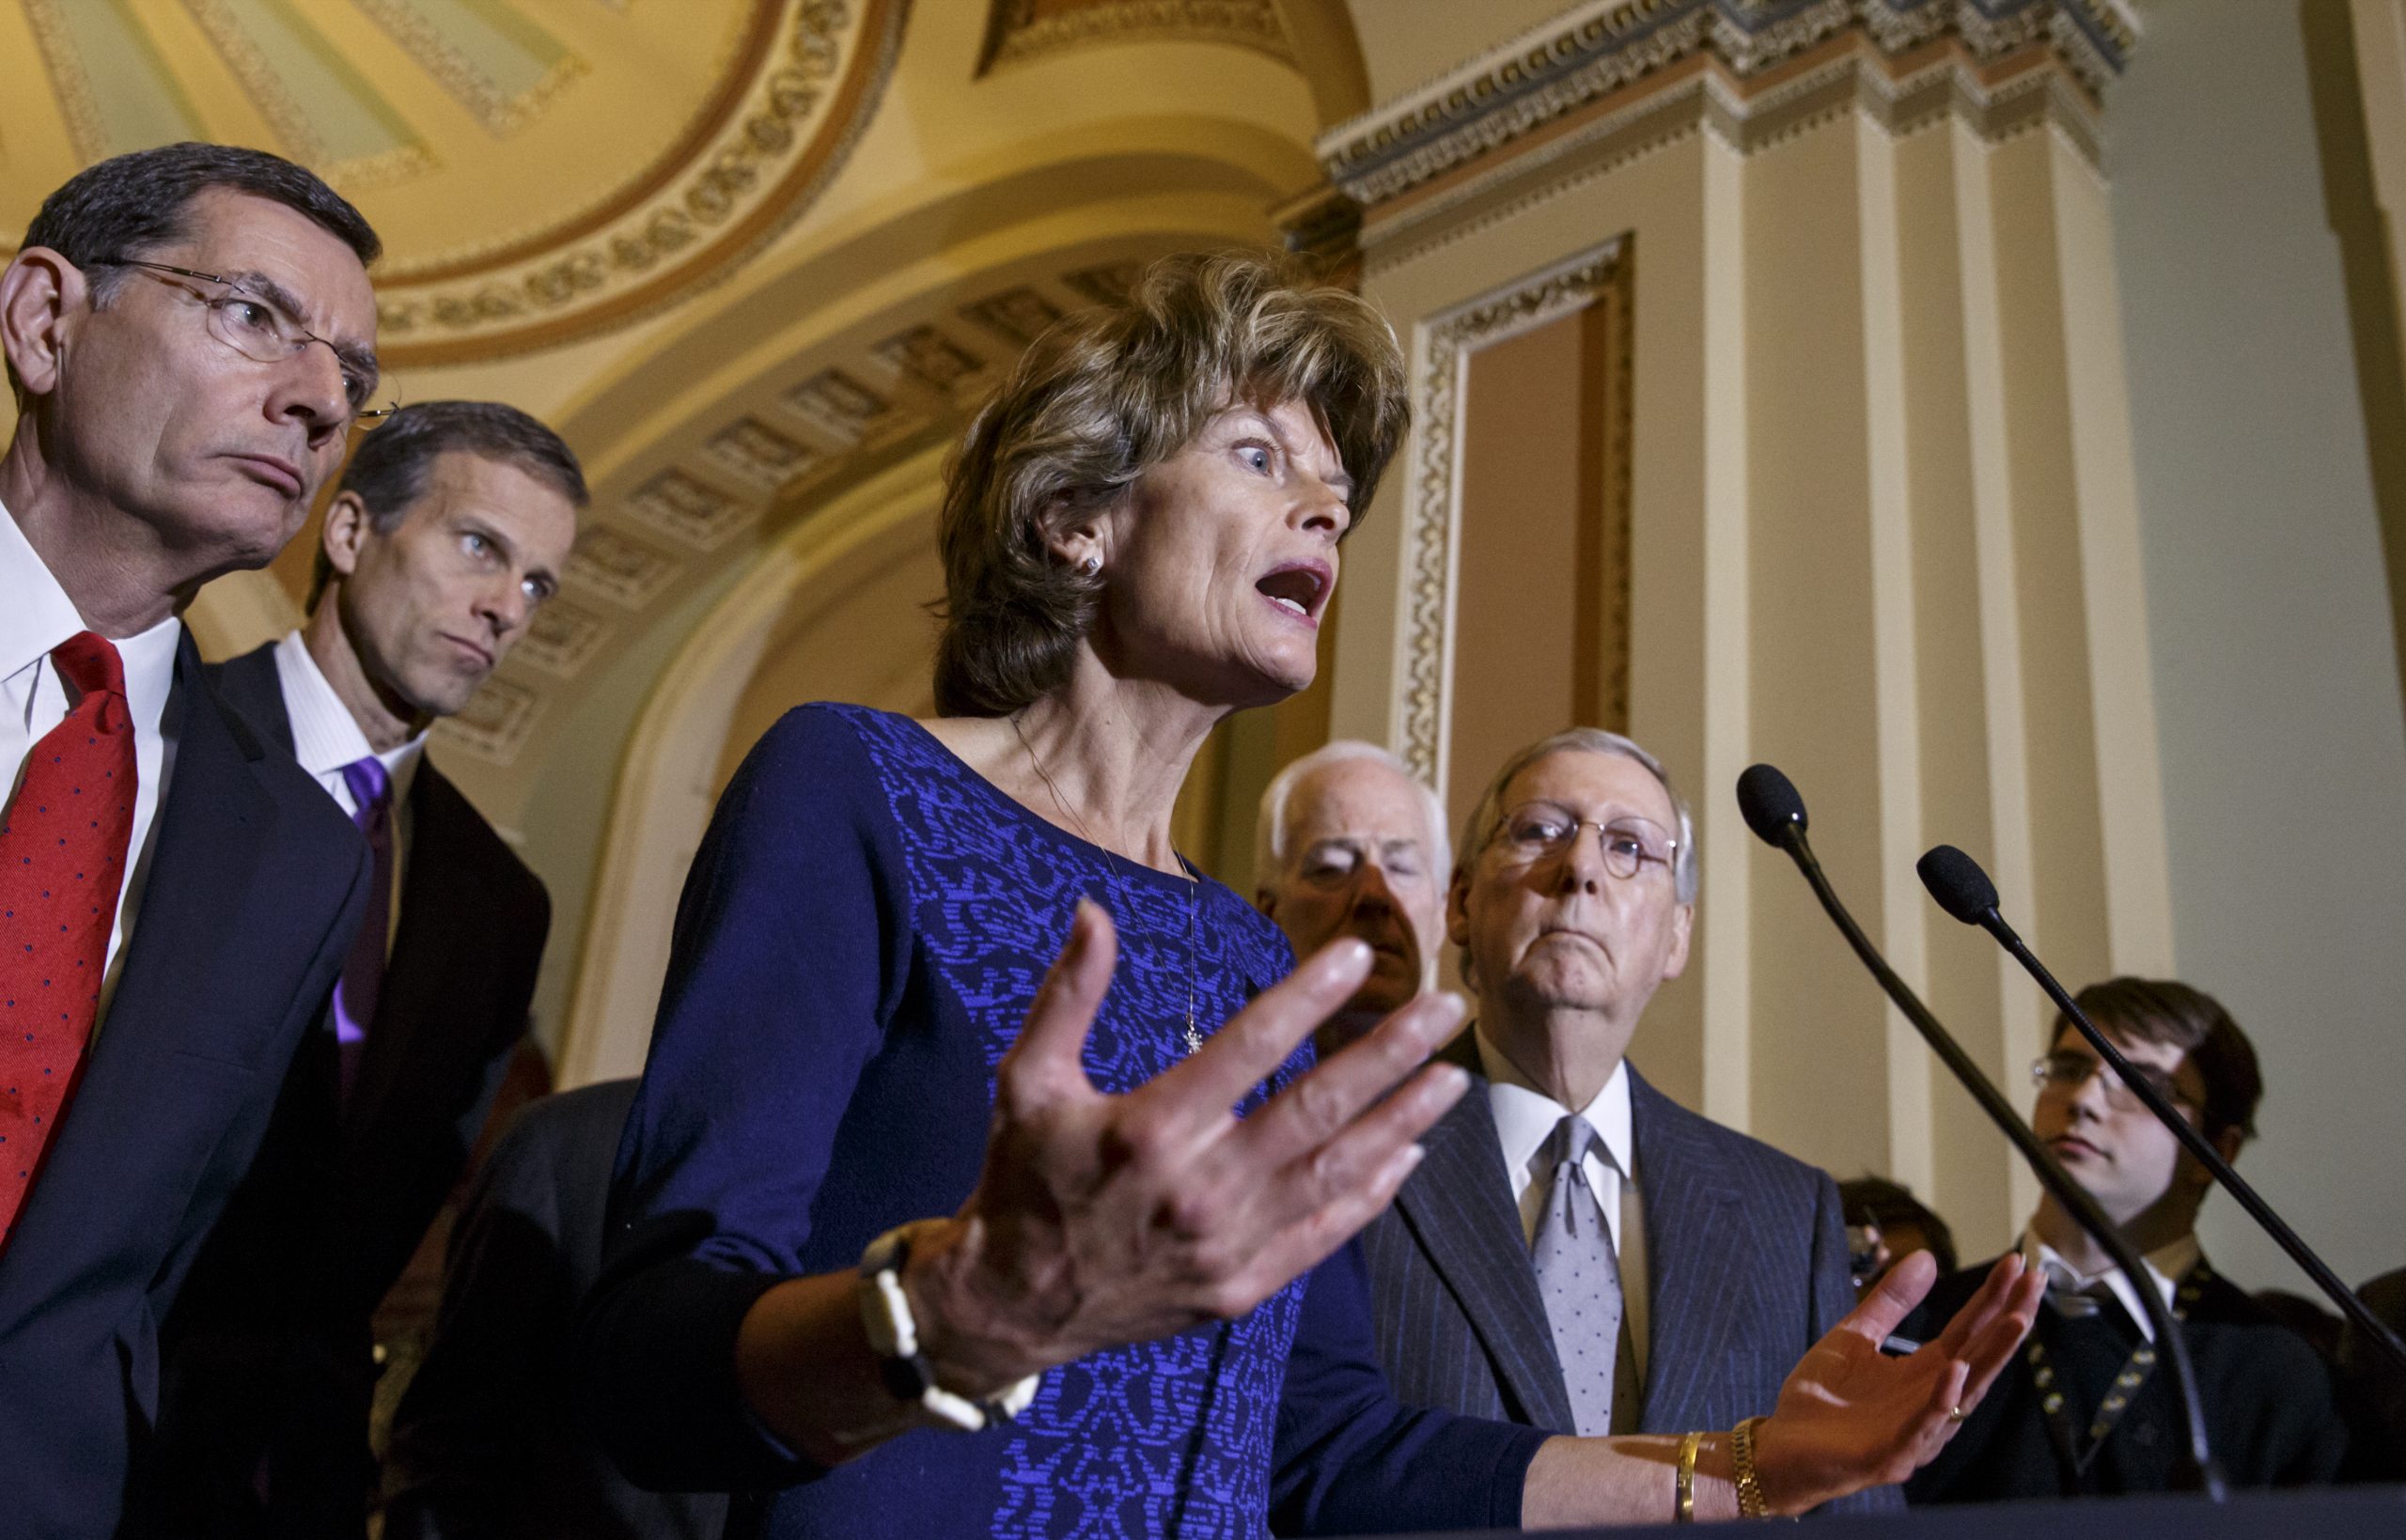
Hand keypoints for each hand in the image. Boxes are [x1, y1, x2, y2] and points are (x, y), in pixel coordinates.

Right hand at [907, 901, 1470, 1393]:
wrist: (1011, 1305)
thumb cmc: (1023, 1180)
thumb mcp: (1027, 1080)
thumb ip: (1068, 995)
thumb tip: (1095, 910)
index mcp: (1150, 1127)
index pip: (1250, 1046)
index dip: (1310, 996)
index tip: (1360, 957)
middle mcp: (1200, 1187)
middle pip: (1317, 1108)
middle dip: (1390, 1054)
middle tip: (1445, 1009)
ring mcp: (1227, 1244)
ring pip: (1335, 1171)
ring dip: (1401, 1120)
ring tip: (1451, 1078)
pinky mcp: (1240, 1287)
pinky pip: (1322, 1233)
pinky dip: (1370, 1194)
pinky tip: (1406, 1154)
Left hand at [1751, 1251, 2042, 1512]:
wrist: (1782, 1449)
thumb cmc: (1821, 1400)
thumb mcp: (1854, 1336)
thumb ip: (1890, 1301)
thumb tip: (1926, 1256)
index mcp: (1923, 1374)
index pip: (1968, 1331)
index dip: (1993, 1298)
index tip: (2018, 1263)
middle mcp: (1932, 1402)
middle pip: (1980, 1356)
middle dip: (2009, 1318)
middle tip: (2036, 1280)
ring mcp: (1917, 1430)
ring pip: (1965, 1390)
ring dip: (1992, 1355)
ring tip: (2016, 1318)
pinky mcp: (1892, 1453)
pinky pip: (1923, 1425)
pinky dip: (1942, 1399)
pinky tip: (1957, 1369)